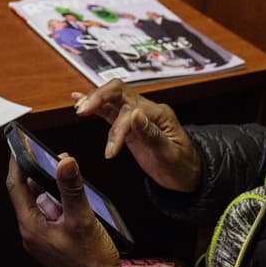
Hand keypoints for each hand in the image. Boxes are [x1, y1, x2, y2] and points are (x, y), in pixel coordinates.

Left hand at [5, 154, 119, 266]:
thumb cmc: (91, 260)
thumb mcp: (82, 219)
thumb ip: (72, 188)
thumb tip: (64, 162)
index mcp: (30, 226)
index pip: (15, 186)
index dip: (17, 163)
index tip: (19, 144)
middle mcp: (32, 232)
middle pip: (28, 193)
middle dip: (40, 172)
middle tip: (54, 156)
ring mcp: (42, 237)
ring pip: (42, 203)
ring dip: (52, 187)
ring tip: (67, 172)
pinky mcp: (53, 241)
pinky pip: (51, 214)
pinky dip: (59, 201)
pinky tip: (74, 196)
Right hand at [73, 79, 201, 192]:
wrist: (186, 175)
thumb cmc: (181, 166)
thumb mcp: (170, 154)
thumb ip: (151, 134)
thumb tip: (135, 114)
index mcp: (158, 114)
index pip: (130, 112)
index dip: (117, 131)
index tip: (109, 153)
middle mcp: (146, 109)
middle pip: (118, 91)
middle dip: (99, 97)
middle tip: (82, 110)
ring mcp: (137, 114)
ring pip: (112, 97)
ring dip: (94, 100)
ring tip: (78, 107)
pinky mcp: (128, 124)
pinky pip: (110, 109)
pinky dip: (95, 104)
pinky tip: (79, 100)